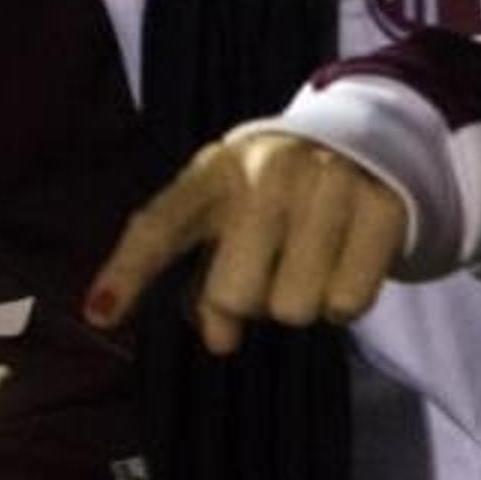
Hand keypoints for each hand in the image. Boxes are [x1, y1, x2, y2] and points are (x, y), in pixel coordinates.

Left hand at [85, 126, 408, 354]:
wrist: (364, 140)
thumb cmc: (276, 195)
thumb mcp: (230, 215)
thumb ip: (207, 278)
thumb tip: (220, 339)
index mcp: (215, 169)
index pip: (161, 225)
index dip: (126, 272)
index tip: (99, 316)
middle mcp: (269, 169)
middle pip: (236, 294)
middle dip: (247, 302)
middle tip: (266, 273)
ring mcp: (329, 183)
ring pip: (293, 307)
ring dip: (298, 302)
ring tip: (307, 262)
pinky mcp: (381, 207)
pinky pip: (347, 304)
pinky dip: (342, 303)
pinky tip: (341, 263)